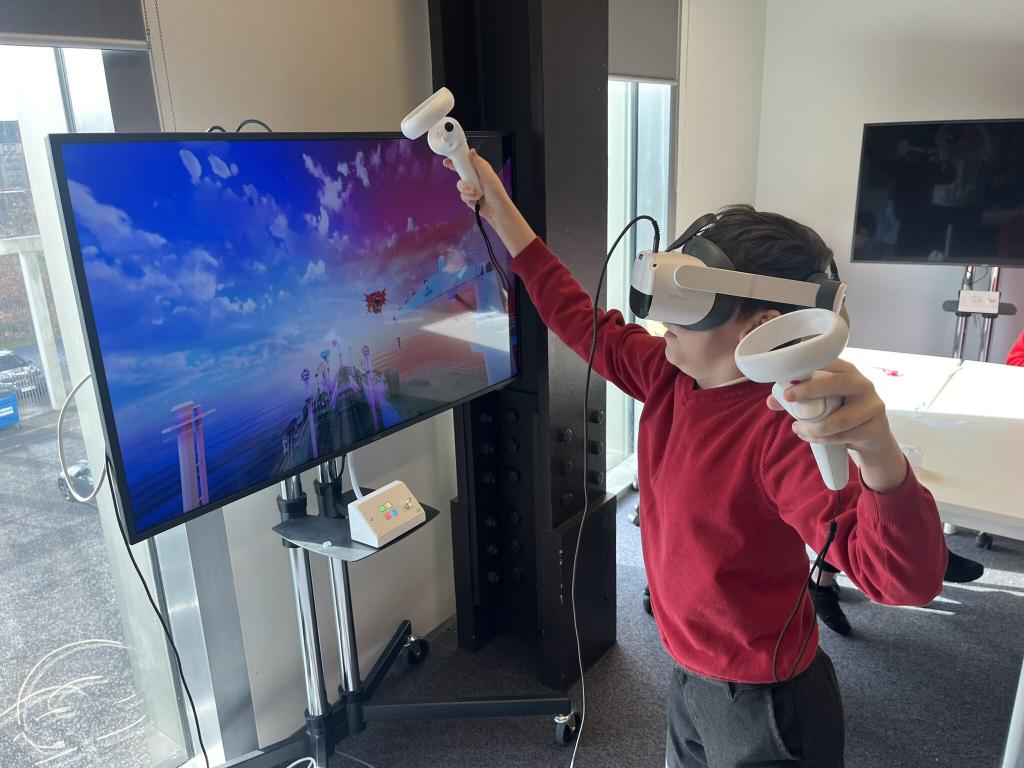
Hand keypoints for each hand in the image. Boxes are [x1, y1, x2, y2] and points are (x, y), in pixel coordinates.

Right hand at [442, 149, 536, 256]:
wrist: (496, 209)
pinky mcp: (469, 198)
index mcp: (479, 169)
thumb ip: (478, 163)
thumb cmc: (496, 191)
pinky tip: (477, 200)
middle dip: (464, 182)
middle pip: (460, 174)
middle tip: (470, 186)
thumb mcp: (487, 174)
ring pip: (460, 186)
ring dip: (468, 191)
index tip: (447, 161)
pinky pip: (463, 196)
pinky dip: (470, 198)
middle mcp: (473, 178)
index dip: (456, 161)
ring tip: (478, 194)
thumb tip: (471, 151)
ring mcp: (470, 188)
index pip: (465, 162)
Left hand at [768, 359, 906, 491]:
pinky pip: (841, 436)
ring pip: (837, 419)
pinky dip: (821, 439)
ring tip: (797, 429)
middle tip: (788, 397)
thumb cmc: (842, 411)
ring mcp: (871, 406)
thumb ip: (798, 399)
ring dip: (812, 427)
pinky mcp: (873, 428)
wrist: (873, 436)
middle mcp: (862, 384)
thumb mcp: (823, 401)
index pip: (829, 362)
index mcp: (847, 371)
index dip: (807, 369)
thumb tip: (771, 400)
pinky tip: (810, 437)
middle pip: (836, 383)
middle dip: (809, 390)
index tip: (788, 381)